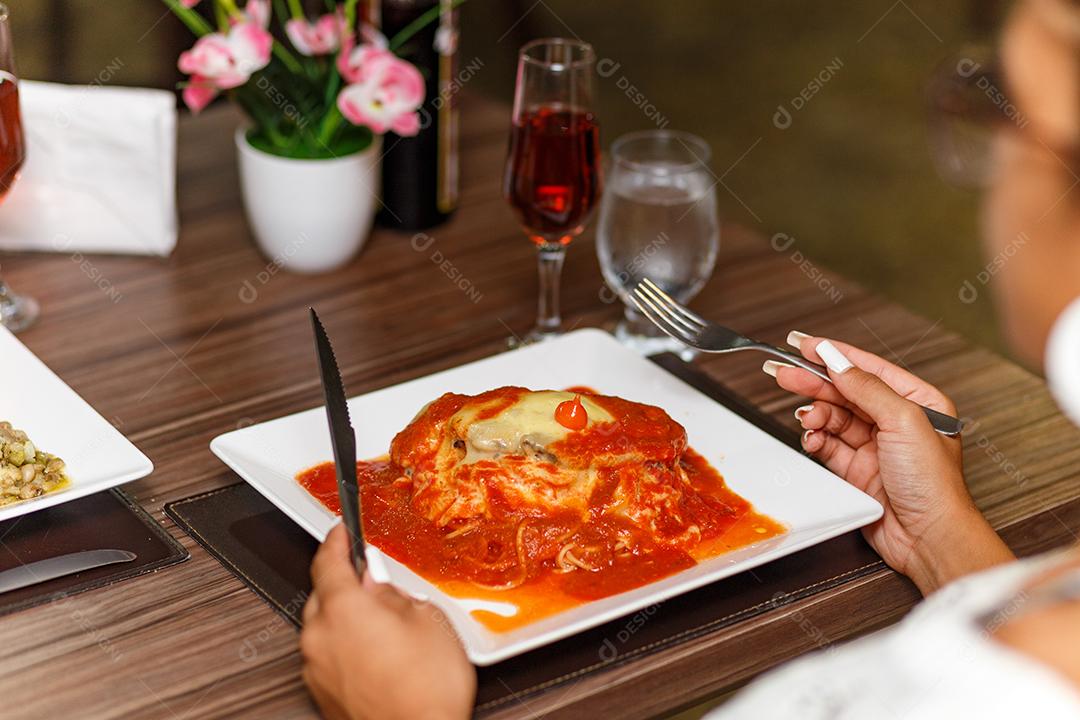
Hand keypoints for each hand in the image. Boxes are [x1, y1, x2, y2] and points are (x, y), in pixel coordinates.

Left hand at [300, 524, 475, 719]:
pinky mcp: (323, 694)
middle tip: (375, 580)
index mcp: (343, 608)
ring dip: (347, 619)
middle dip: (345, 583)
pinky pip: (329, 656)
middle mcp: (320, 636)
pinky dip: (346, 647)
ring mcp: (317, 668)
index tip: (340, 532)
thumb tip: (381, 585)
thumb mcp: (429, 619)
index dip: (335, 541)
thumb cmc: (426, 689)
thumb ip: (396, 593)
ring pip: (325, 627)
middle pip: (322, 593)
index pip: (327, 560)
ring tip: (385, 626)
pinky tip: (378, 655)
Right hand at [767, 331, 1013, 594]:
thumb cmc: (934, 485)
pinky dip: (816, 439)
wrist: (929, 537)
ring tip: (807, 418)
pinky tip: (812, 438)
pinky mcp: (857, 470)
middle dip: (814, 382)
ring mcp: (875, 446)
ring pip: (834, 418)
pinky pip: (828, 445)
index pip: (867, 369)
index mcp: (918, 402)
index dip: (833, 354)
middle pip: (845, 391)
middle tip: (783, 373)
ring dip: (816, 415)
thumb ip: (867, 388)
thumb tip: (838, 362)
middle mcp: (896, 422)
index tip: (803, 344)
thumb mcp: (904, 422)